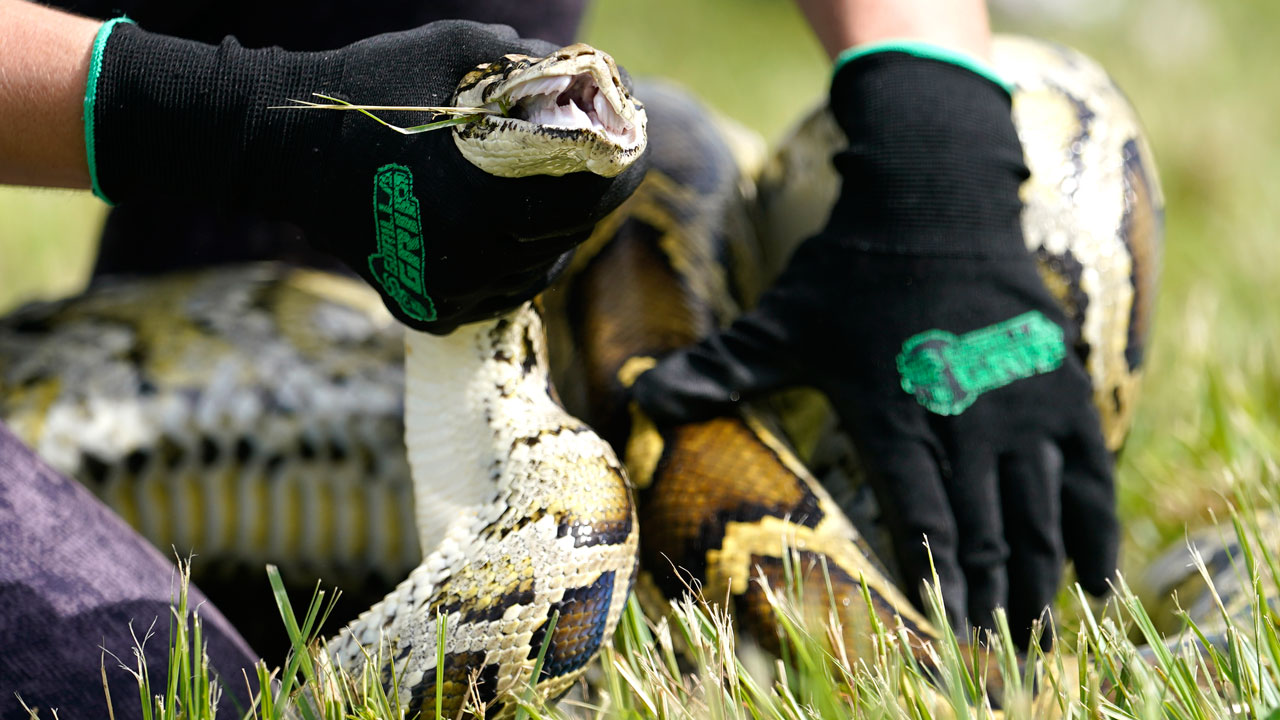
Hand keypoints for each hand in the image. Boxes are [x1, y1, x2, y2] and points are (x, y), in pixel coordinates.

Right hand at [87, 20, 644, 331]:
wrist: (282, 150)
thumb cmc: (371, 88)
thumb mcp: (457, 50)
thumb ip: (530, 66)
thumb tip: (591, 78)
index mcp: (485, 195)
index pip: (590, 198)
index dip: (622, 171)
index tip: (631, 149)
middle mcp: (471, 256)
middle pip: (569, 236)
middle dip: (588, 199)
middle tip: (592, 167)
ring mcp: (447, 290)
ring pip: (537, 270)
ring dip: (552, 235)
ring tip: (542, 195)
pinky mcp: (426, 308)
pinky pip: (497, 295)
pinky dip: (511, 265)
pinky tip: (503, 231)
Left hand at [631, 49, 1115, 647]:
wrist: (934, 195)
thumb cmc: (849, 266)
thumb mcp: (779, 320)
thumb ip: (719, 368)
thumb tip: (640, 397)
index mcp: (896, 415)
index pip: (925, 519)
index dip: (940, 582)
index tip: (951, 637)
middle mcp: (966, 419)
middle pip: (988, 532)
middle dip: (993, 600)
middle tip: (1000, 659)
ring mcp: (1022, 404)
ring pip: (1040, 514)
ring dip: (1042, 579)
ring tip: (1039, 634)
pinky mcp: (1061, 384)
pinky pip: (1090, 472)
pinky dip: (1095, 530)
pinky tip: (1098, 577)